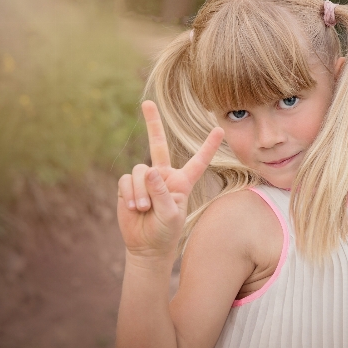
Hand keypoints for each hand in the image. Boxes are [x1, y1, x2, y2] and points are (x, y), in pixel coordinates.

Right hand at [117, 100, 223, 259]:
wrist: (145, 245)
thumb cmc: (165, 232)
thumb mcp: (170, 215)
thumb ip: (162, 193)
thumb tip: (150, 172)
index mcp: (183, 181)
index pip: (198, 161)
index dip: (209, 146)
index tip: (220, 129)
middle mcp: (164, 175)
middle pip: (157, 144)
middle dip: (152, 123)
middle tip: (147, 103)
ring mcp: (146, 179)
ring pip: (140, 171)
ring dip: (141, 191)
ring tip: (144, 209)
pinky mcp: (129, 185)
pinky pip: (127, 180)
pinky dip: (130, 194)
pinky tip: (134, 207)